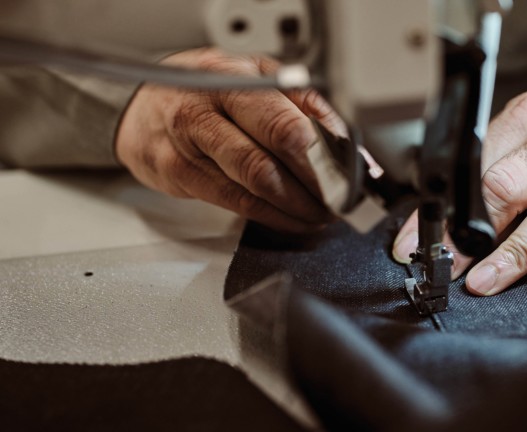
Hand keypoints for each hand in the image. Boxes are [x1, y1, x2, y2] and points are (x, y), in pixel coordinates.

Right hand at [116, 48, 344, 232]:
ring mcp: (187, 145)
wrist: (138, 105)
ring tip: (320, 214)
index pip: (285, 123)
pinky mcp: (178, 175)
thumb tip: (342, 138)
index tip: (347, 177)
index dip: (321, 158)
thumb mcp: (253, 76)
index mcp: (231, 77)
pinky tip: (290, 218)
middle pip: (268, 158)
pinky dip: (270, 215)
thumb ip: (299, 101)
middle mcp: (204, 108)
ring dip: (295, 207)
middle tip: (338, 202)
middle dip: (312, 188)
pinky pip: (233, 201)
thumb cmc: (205, 90)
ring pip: (252, 185)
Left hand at [394, 84, 526, 311]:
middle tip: (453, 266)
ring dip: (519, 255)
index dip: (450, 213)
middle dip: (474, 234)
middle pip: (512, 188)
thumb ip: (480, 172)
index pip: (480, 170)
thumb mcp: (522, 132)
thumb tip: (425, 225)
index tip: (425, 244)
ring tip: (490, 282)